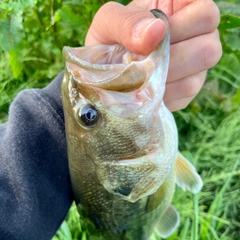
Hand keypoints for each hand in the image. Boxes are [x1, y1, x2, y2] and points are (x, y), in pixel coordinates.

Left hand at [85, 0, 221, 110]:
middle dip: (173, 58)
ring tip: (144, 75)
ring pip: (199, 73)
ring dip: (166, 76)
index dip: (184, 28)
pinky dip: (164, 91)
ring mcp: (195, 64)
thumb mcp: (108, 24)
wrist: (106, 74)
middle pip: (210, 48)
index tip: (157, 37)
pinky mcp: (189, 87)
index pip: (206, 15)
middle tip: (146, 61)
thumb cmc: (108, 43)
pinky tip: (148, 87)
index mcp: (180, 9)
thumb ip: (128, 21)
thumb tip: (157, 31)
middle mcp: (195, 36)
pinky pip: (187, 91)